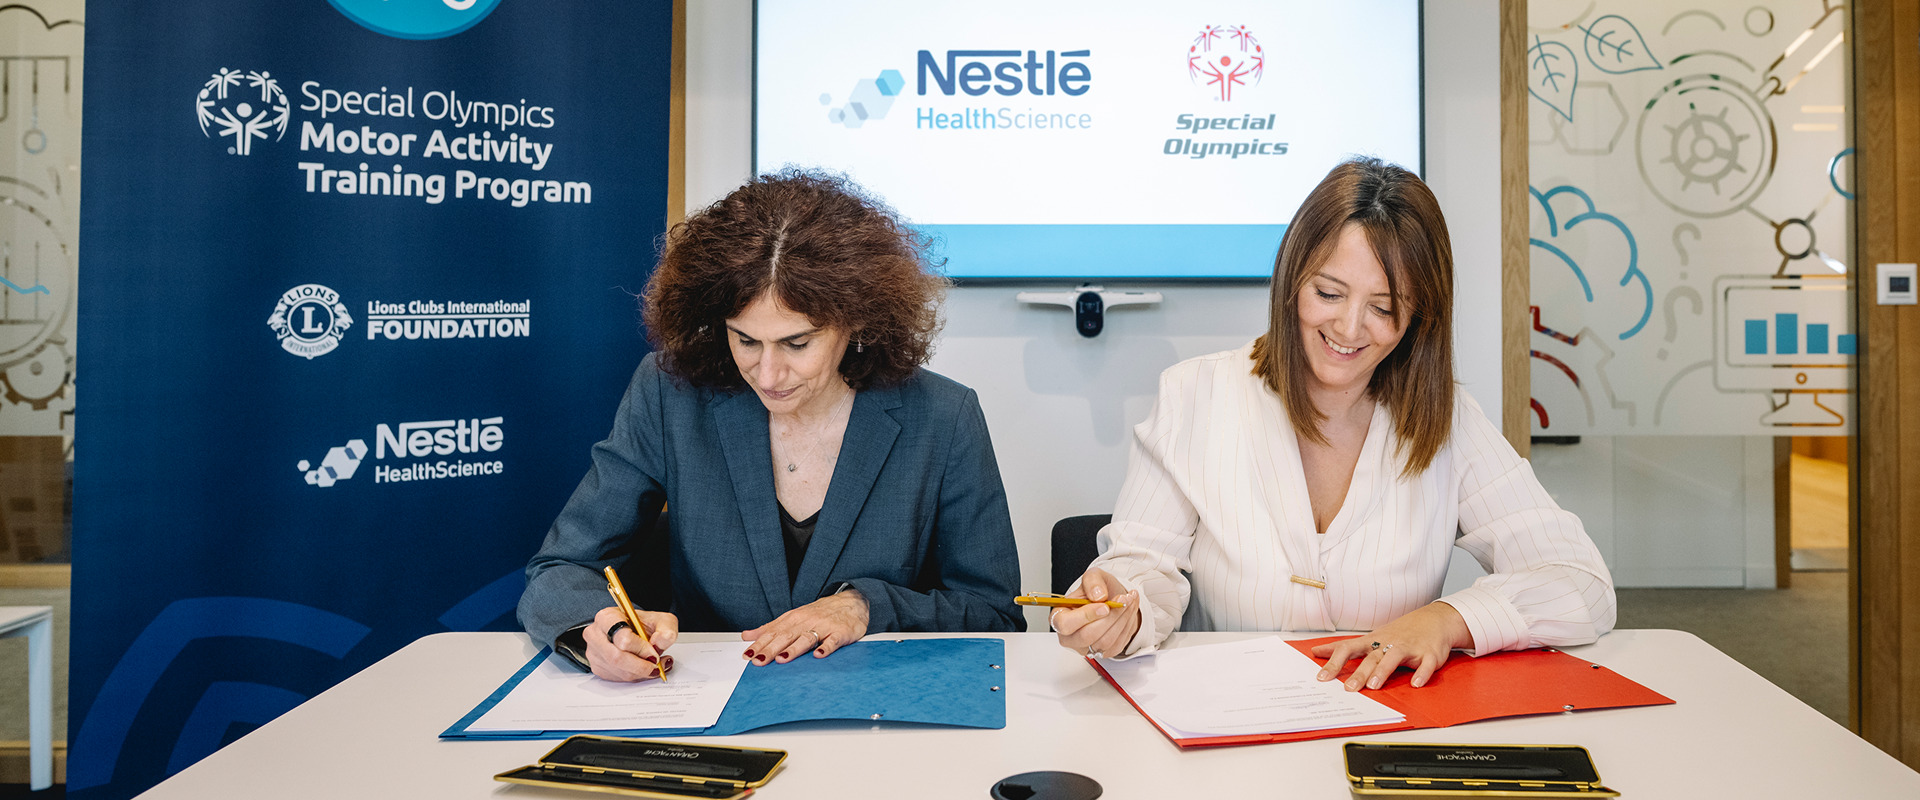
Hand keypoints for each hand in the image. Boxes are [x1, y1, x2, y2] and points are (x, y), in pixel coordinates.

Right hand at [585, 605, 679, 681]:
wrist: (630, 630)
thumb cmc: (640, 624)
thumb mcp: (659, 619)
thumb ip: (666, 629)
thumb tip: (660, 642)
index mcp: (607, 617)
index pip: (622, 638)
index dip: (641, 649)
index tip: (654, 653)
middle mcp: (595, 634)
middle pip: (616, 657)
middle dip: (641, 666)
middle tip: (656, 665)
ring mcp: (593, 652)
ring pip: (618, 670)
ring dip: (640, 673)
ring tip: (654, 666)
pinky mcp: (597, 666)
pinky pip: (617, 678)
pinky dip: (634, 676)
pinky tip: (643, 668)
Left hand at [741, 588, 868, 664]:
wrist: (852, 602)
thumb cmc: (819, 613)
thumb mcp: (793, 617)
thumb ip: (770, 628)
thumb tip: (746, 636)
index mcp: (793, 619)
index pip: (773, 632)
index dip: (760, 644)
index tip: (748, 655)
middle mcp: (806, 621)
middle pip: (786, 636)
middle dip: (771, 649)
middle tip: (759, 661)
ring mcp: (824, 627)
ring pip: (806, 638)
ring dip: (794, 649)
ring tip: (782, 659)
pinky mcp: (840, 633)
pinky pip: (832, 641)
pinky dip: (826, 648)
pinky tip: (818, 655)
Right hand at [1051, 567, 1140, 657]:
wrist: (1113, 601)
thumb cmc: (1098, 592)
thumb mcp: (1093, 576)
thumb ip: (1092, 581)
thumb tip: (1097, 595)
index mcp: (1059, 617)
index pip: (1065, 624)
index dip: (1086, 616)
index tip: (1104, 606)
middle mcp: (1069, 636)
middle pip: (1087, 636)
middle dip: (1109, 617)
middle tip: (1122, 599)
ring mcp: (1086, 647)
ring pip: (1105, 641)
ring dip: (1122, 620)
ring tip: (1128, 601)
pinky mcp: (1103, 653)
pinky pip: (1117, 645)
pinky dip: (1127, 626)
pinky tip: (1129, 612)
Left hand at [1311, 601, 1473, 690]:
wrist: (1435, 620)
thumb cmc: (1398, 633)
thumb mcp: (1370, 638)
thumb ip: (1345, 647)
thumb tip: (1316, 651)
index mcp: (1372, 641)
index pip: (1348, 649)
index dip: (1334, 662)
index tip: (1321, 677)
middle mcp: (1388, 643)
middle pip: (1371, 657)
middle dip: (1359, 673)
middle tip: (1348, 689)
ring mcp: (1409, 648)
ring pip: (1394, 658)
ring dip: (1383, 671)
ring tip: (1374, 686)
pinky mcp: (1429, 654)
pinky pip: (1426, 664)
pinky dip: (1421, 674)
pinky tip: (1415, 684)